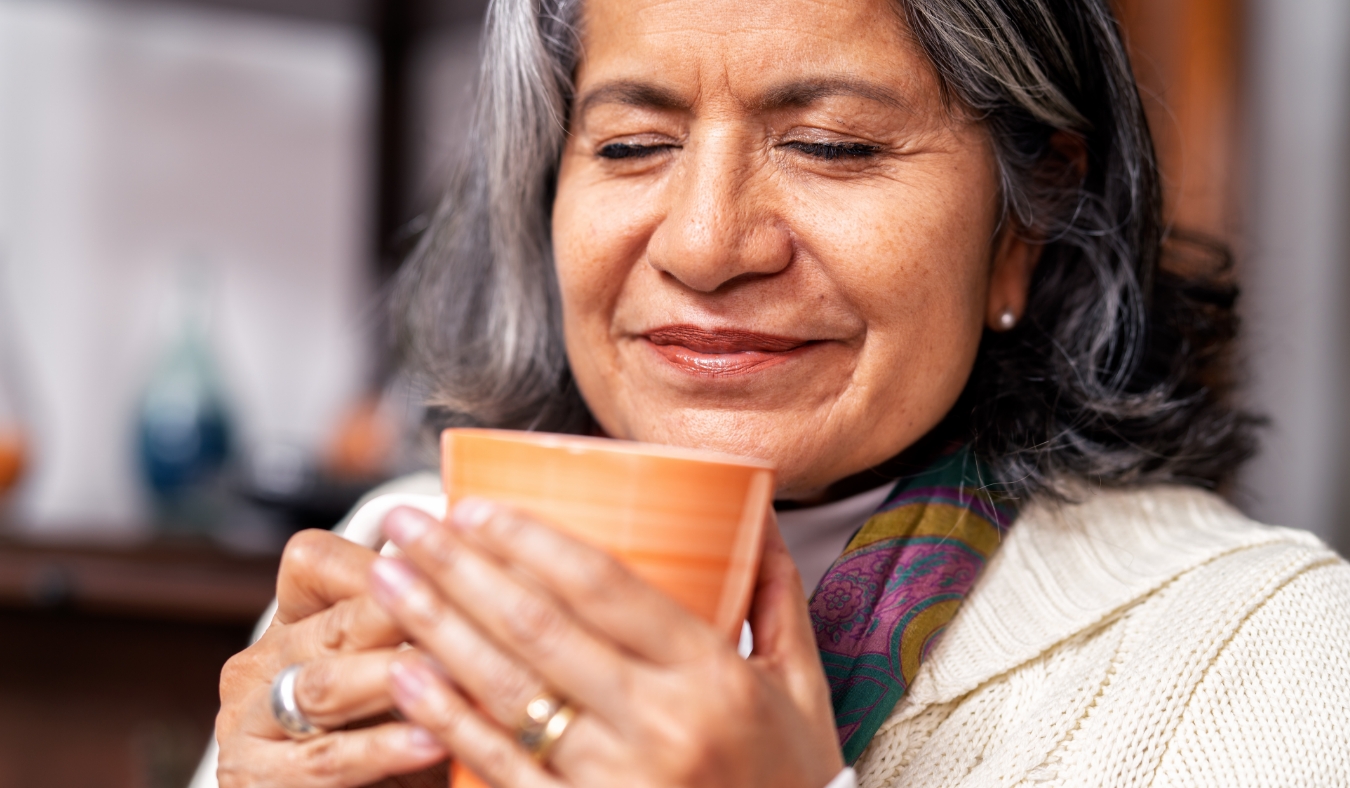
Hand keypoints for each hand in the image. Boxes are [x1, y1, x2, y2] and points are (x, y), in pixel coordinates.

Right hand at [216, 529, 447, 787]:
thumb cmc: (387, 739)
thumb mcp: (401, 677)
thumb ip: (420, 627)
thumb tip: (485, 563)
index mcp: (291, 625)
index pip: (314, 563)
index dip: (378, 560)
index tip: (444, 557)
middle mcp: (259, 667)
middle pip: (331, 625)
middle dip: (401, 614)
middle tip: (463, 607)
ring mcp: (248, 726)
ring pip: (324, 688)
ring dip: (395, 677)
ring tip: (455, 671)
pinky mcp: (256, 781)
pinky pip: (326, 758)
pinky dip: (385, 748)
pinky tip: (433, 740)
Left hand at [369, 501, 844, 787]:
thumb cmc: (789, 778)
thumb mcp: (802, 687)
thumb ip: (777, 598)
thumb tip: (755, 512)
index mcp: (713, 678)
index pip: (607, 589)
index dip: (531, 542)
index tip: (477, 506)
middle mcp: (662, 726)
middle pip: (539, 630)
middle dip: (460, 568)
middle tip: (407, 522)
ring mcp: (616, 781)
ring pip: (509, 692)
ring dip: (437, 629)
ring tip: (387, 580)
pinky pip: (502, 767)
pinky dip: (448, 720)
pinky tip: (409, 674)